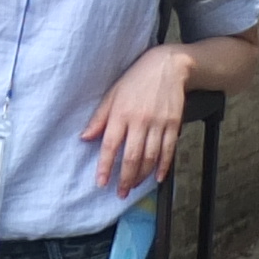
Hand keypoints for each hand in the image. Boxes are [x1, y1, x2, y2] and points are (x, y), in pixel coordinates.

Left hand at [83, 43, 194, 200]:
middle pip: (132, 157)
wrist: (169, 66)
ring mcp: (159, 123)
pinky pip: (169, 150)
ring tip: (133, 187)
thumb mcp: (112, 94)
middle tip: (120, 193)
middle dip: (125, 178)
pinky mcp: (174, 123)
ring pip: (151, 157)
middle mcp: (140, 120)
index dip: (106, 166)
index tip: (102, 183)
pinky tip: (158, 178)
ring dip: (142, 176)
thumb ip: (99, 118)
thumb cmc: (136, 80)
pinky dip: (164, 166)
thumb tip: (84, 138)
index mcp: (121, 113)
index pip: (111, 145)